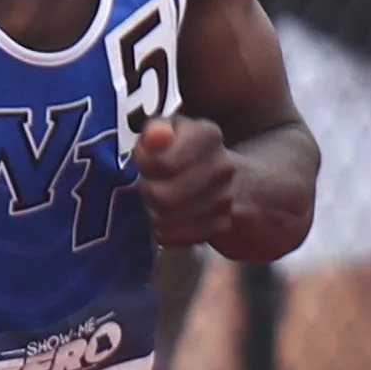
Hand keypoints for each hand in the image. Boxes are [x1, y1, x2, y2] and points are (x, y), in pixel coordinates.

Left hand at [136, 115, 239, 247]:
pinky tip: (169, 222)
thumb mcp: (166, 133)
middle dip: (150, 194)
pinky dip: (171, 233)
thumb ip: (155, 132)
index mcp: (207, 135)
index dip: (146, 167)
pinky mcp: (224, 223)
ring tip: (156, 205)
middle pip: (166, 196)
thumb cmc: (183, 152)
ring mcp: (226, 197)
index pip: (165, 163)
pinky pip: (185, 236)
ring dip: (157, 215)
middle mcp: (223, 166)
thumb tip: (156, 135)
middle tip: (148, 187)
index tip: (144, 163)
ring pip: (173, 218)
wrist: (222, 178)